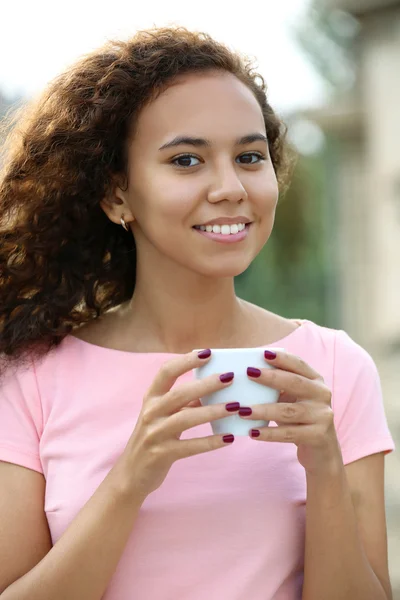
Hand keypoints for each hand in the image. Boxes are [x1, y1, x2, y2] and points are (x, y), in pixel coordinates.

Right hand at [116, 350, 239, 499]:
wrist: (131, 474)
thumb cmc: (154, 438)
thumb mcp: (163, 415)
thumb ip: (184, 402)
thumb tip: (214, 387)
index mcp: (151, 398)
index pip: (166, 371)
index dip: (186, 360)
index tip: (208, 352)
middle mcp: (150, 412)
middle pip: (180, 393)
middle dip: (206, 384)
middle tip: (230, 377)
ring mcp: (155, 434)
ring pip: (187, 418)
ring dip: (213, 411)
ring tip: (236, 407)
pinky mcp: (162, 454)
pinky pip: (190, 446)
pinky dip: (211, 442)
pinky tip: (229, 438)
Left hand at [240, 350, 342, 473]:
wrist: (322, 450)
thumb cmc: (299, 419)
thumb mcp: (293, 399)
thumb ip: (278, 387)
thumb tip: (248, 374)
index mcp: (316, 381)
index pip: (299, 365)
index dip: (282, 358)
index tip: (263, 353)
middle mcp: (322, 395)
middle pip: (295, 383)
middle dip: (271, 377)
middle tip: (248, 373)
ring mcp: (322, 416)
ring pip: (289, 411)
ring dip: (263, 410)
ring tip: (242, 410)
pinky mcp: (318, 436)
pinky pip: (289, 434)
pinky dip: (269, 433)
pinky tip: (252, 432)